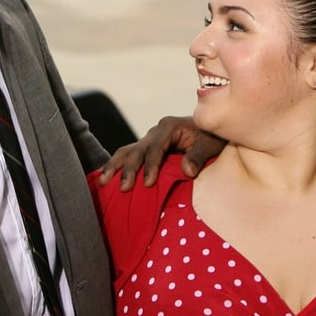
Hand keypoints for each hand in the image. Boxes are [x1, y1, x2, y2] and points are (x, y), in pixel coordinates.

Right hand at [96, 115, 224, 189]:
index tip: (149, 183)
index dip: (151, 165)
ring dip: (114, 167)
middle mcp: (155, 132)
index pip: (155, 147)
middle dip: (130, 170)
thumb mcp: (210, 144)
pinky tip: (105, 179)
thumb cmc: (212, 137)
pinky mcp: (146, 149)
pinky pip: (128, 156)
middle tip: (125, 188)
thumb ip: (198, 155)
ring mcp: (148, 140)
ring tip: (103, 182)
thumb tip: (187, 170)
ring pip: (126, 152)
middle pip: (137, 150)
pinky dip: (116, 166)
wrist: (210, 131)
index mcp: (169, 127)